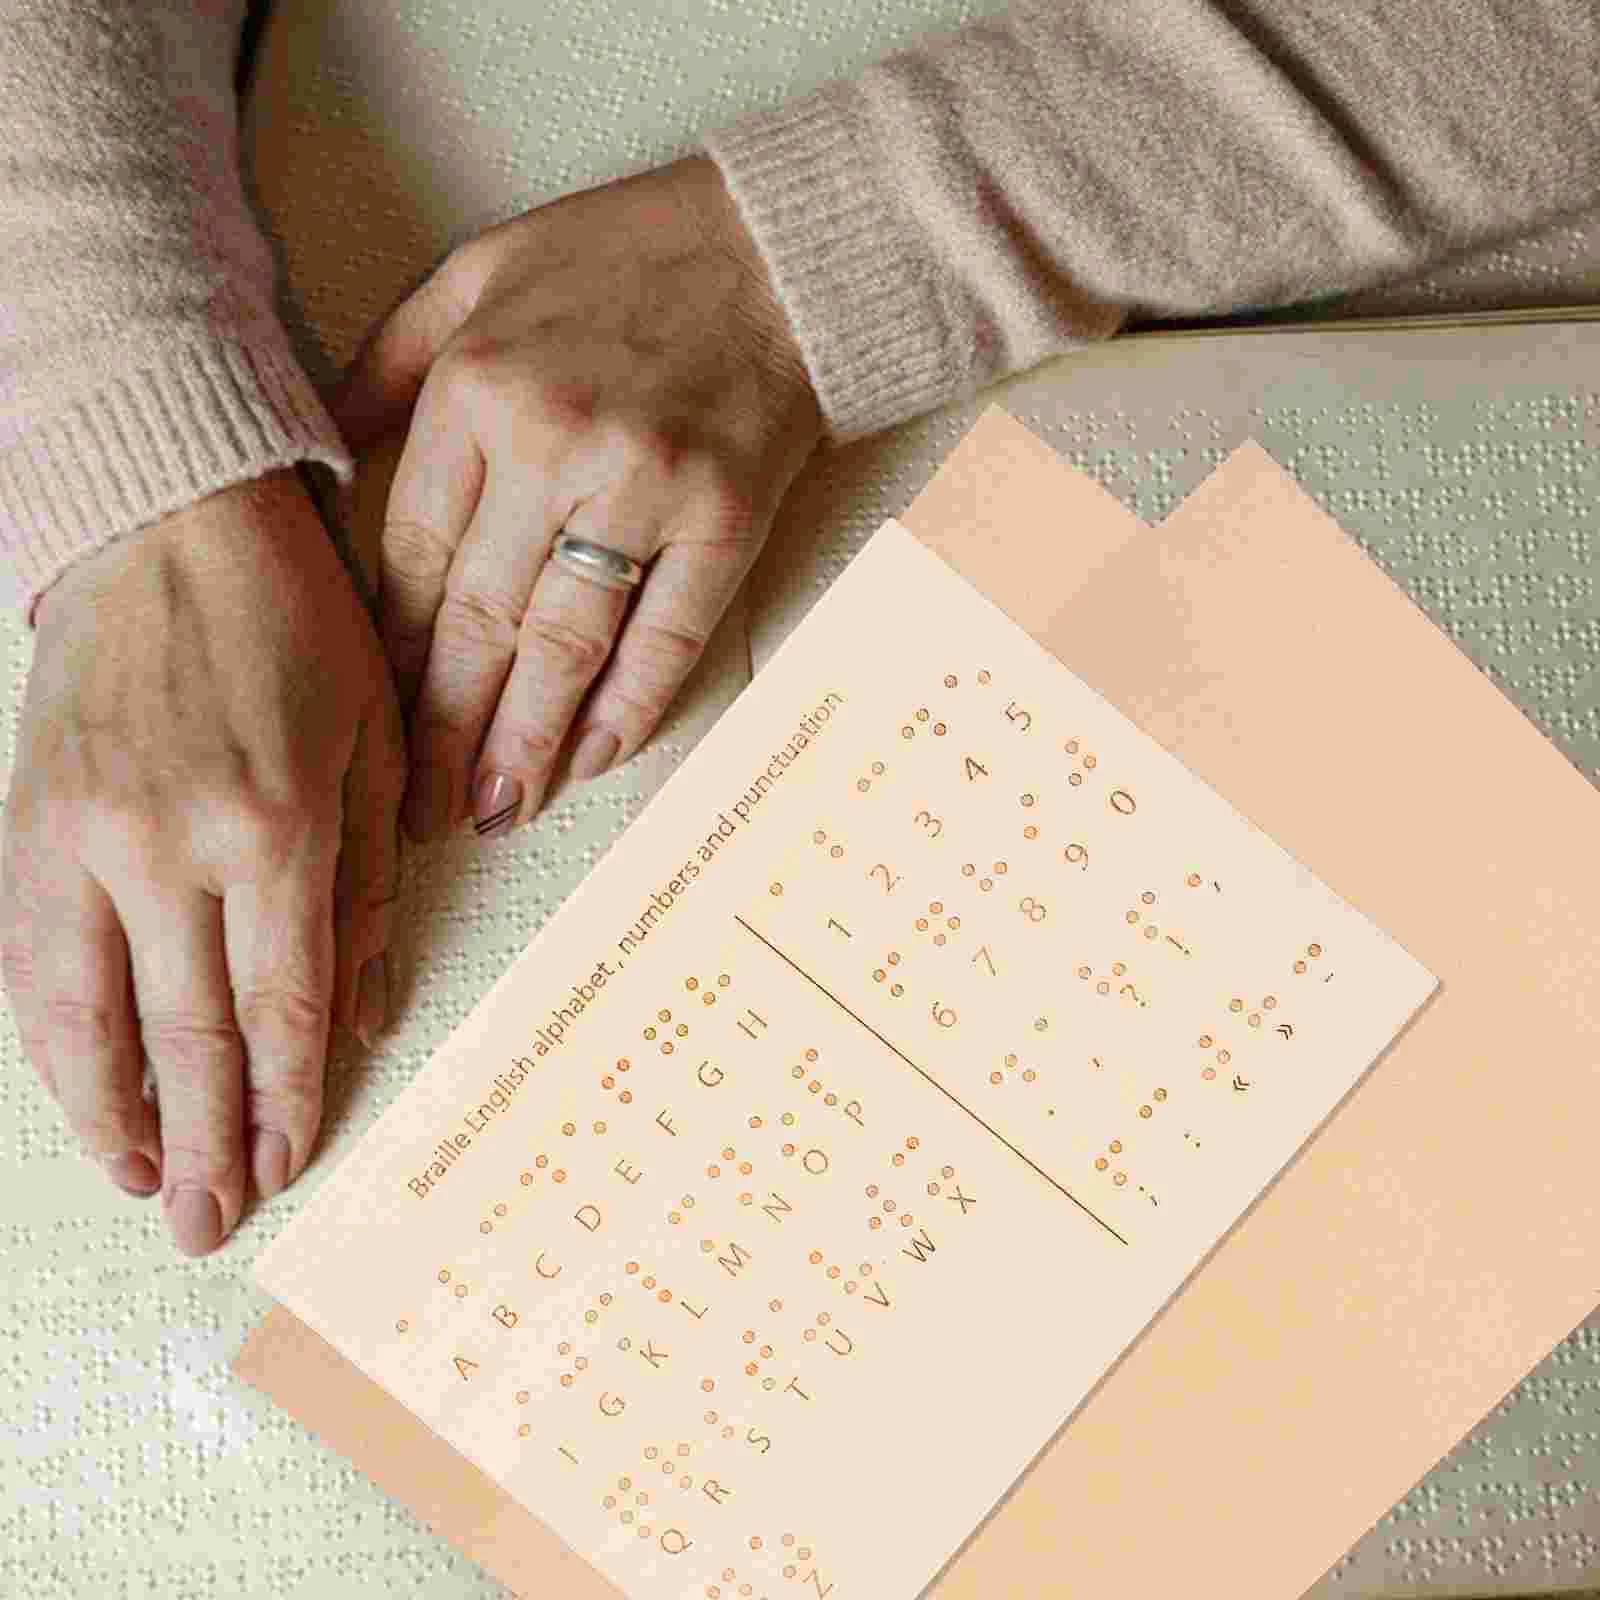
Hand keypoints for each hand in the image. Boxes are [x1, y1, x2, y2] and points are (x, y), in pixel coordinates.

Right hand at [0, 469, 405, 1255]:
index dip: (285, 1097)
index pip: (281, 1002)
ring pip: (92, 1017)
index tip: (290, 1165)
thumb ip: (371, 884)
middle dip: (207, 1139)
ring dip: (118, 1117)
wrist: (169, 525)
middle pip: (189, 1031)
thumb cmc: (298, 627)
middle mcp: (170, 844)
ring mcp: (82, 836)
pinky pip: (31, 963)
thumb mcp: (374, 741)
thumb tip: (366, 1014)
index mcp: (277, 825)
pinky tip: (80, 1097)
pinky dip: (55, 1044)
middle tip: (213, 1228)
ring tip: (146, 1188)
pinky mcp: (26, 821)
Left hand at [326, 154, 822, 840]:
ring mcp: (649, 487)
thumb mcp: (475, 276)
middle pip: (480, 622)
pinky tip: (594, 762)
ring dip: (527, 743)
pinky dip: (630, 709)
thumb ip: (390, 367)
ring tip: (497, 811)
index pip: (414, 560)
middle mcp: (556, 445)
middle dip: (444, 733)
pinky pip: (668, 637)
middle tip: (422, 813)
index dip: (395, 660)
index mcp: (478, 390)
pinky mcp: (727, 519)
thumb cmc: (621, 258)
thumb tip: (321, 460)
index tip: (377, 727)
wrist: (777, 250)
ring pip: (567, 646)